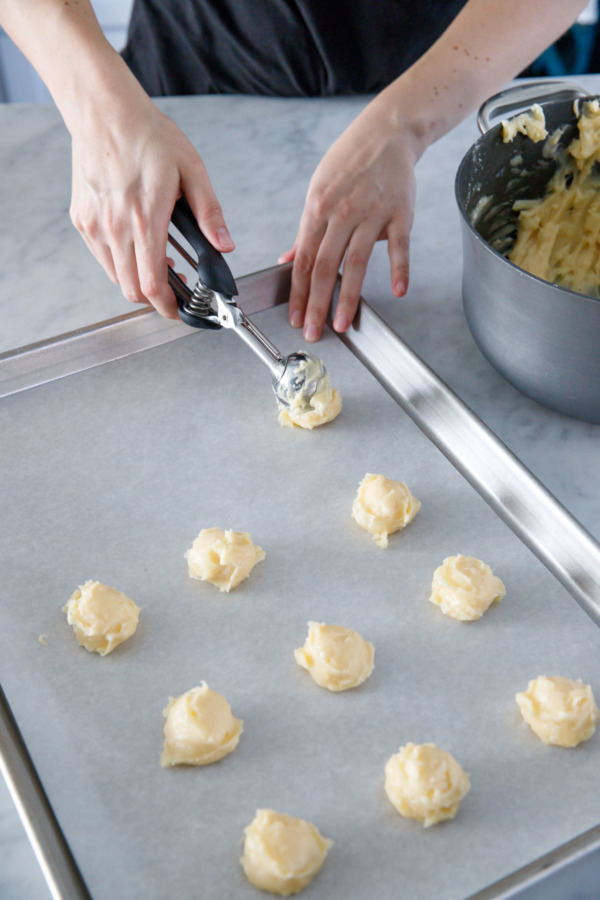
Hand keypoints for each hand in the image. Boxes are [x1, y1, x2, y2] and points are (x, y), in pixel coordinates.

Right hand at [69, 88, 233, 317]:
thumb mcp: (192, 170)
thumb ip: (209, 213)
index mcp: (145, 219)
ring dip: (138, 281)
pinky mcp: (83, 220)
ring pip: (116, 277)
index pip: (152, 284)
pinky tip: (137, 246)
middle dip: (156, 298)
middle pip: (132, 289)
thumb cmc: (147, 135)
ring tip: (160, 265)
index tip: (179, 310)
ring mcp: (95, 226)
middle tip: (176, 290)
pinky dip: (120, 263)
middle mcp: (115, 227)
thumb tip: (224, 245)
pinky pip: (102, 257)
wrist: (104, 111)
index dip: (167, 306)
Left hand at [279, 98, 420, 340]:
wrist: (386, 134)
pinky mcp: (400, 213)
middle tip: (313, 331)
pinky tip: (397, 291)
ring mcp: (372, 214)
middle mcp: (342, 214)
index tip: (294, 316)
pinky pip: (400, 246)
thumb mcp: (318, 192)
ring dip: (348, 297)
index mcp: (317, 210)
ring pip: (357, 262)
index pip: (303, 260)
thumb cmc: (349, 163)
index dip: (297, 293)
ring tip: (342, 323)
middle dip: (316, 304)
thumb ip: (306, 232)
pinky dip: (399, 269)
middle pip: (324, 266)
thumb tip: (287, 259)